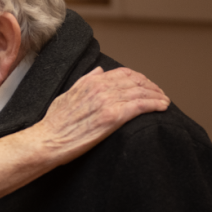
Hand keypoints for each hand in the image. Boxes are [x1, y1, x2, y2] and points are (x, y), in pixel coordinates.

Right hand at [34, 67, 169, 164]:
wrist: (47, 141)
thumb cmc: (54, 123)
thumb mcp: (67, 94)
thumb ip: (85, 81)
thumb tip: (99, 70)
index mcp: (91, 82)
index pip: (123, 73)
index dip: (139, 78)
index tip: (146, 84)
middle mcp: (100, 88)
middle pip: (135, 81)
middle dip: (151, 86)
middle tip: (160, 93)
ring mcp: (107, 101)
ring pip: (141, 92)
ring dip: (157, 95)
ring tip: (165, 101)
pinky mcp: (112, 117)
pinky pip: (140, 106)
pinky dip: (155, 105)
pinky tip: (162, 107)